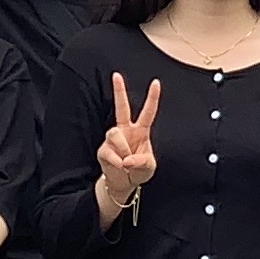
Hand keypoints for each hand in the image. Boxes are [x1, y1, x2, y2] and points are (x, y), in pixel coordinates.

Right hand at [95, 73, 161, 204]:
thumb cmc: (138, 171)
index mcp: (141, 132)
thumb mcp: (149, 167)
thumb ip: (143, 162)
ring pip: (114, 133)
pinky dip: (117, 162)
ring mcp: (113, 139)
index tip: (156, 82)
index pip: (148, 112)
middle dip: (119, 91)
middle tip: (116, 75)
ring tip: (126, 162)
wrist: (124, 183)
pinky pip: (109, 152)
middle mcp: (126, 131)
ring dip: (123, 150)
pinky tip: (119, 167)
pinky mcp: (103, 150)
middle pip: (121, 107)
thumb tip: (127, 159)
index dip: (152, 98)